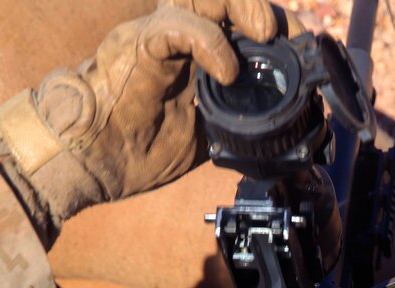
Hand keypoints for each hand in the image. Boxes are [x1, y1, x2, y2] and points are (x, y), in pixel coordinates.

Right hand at [0, 1, 299, 225]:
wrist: (90, 165)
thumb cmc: (131, 153)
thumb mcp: (198, 140)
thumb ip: (228, 123)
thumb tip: (269, 133)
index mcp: (188, 55)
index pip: (237, 24)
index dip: (274, 28)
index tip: (305, 46)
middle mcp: (171, 35)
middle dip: (268, 12)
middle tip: (294, 38)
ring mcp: (151, 36)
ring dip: (241, 7)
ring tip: (266, 33)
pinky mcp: (136, 48)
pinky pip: (174, 27)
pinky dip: (208, 42)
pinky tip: (228, 69)